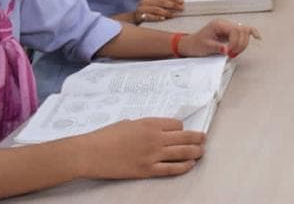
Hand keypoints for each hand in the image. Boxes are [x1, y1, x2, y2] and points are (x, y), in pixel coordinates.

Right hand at [76, 117, 203, 178]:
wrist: (90, 152)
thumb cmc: (105, 136)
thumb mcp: (128, 124)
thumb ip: (143, 126)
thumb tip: (153, 130)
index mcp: (150, 123)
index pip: (177, 125)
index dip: (181, 129)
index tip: (182, 132)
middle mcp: (155, 138)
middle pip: (185, 137)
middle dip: (197, 138)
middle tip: (203, 139)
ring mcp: (152, 155)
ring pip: (183, 153)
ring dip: (195, 152)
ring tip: (201, 152)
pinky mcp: (147, 170)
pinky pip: (171, 169)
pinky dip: (183, 167)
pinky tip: (190, 165)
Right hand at [134, 0, 184, 22]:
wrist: (133, 18)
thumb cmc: (145, 10)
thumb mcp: (152, 2)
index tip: (181, 1)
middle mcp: (144, 1)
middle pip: (162, 2)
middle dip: (173, 5)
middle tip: (181, 8)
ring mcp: (141, 9)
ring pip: (157, 9)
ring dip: (167, 12)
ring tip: (175, 15)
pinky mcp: (139, 16)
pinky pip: (149, 17)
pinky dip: (157, 18)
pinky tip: (163, 19)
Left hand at [179, 18, 260, 58]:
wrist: (189, 44)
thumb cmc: (196, 44)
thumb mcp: (205, 47)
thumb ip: (218, 48)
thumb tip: (228, 50)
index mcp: (219, 24)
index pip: (235, 30)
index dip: (235, 43)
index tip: (229, 52)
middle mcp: (225, 23)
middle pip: (242, 30)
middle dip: (240, 44)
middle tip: (233, 54)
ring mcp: (228, 27)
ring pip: (244, 31)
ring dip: (244, 43)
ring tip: (235, 52)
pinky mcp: (230, 32)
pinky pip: (243, 32)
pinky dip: (250, 34)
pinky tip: (257, 38)